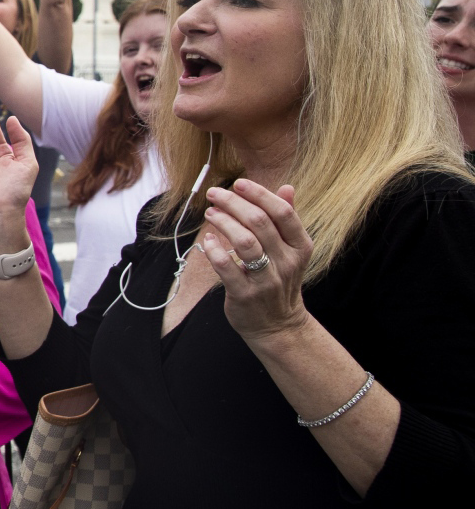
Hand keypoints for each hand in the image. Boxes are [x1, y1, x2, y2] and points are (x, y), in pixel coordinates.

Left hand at [200, 181, 313, 345]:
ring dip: (223, 222)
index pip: (283, 212)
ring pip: (244, 242)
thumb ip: (287, 219)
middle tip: (215, 194)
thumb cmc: (280, 280)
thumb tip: (287, 186)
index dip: (259, 194)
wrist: (278, 325)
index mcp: (300, 246)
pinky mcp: (245, 294)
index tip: (238, 183)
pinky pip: (226, 267)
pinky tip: (208, 240)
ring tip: (211, 213)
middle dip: (234, 203)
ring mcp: (266, 279)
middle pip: (260, 223)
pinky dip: (214, 250)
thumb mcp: (291, 251)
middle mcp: (287, 262)